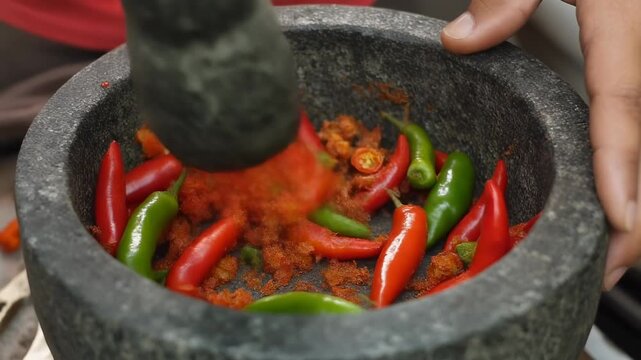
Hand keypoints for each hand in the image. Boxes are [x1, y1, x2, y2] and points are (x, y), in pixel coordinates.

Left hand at [440, 0, 640, 289]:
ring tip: (615, 250)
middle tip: (613, 264)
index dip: (622, 165)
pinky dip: (625, 161)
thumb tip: (461, 40)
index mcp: (625, 20)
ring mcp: (639, 53)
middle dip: (638, 208)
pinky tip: (613, 194)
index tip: (621, 219)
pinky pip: (630, 113)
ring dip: (636, 194)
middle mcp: (640, 45)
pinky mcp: (630, 56)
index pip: (623, 104)